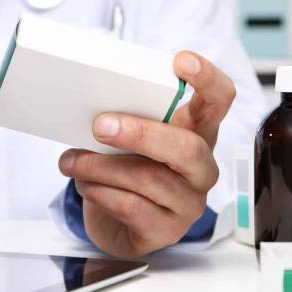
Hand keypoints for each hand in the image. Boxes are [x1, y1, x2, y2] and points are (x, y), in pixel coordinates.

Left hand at [58, 51, 233, 256]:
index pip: (219, 99)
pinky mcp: (166, 231)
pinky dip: (101, 192)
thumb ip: (127, 117)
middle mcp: (201, 168)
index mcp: (197, 132)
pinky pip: (132, 208)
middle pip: (187, 147)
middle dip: (140, 133)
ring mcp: (188, 202)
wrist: (118, 223)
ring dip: (101, 167)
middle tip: (99, 125)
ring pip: (149, 179)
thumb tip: (92, 103)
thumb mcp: (132, 138)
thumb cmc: (127, 168)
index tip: (180, 61)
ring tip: (72, 161)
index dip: (207, 78)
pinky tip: (85, 184)